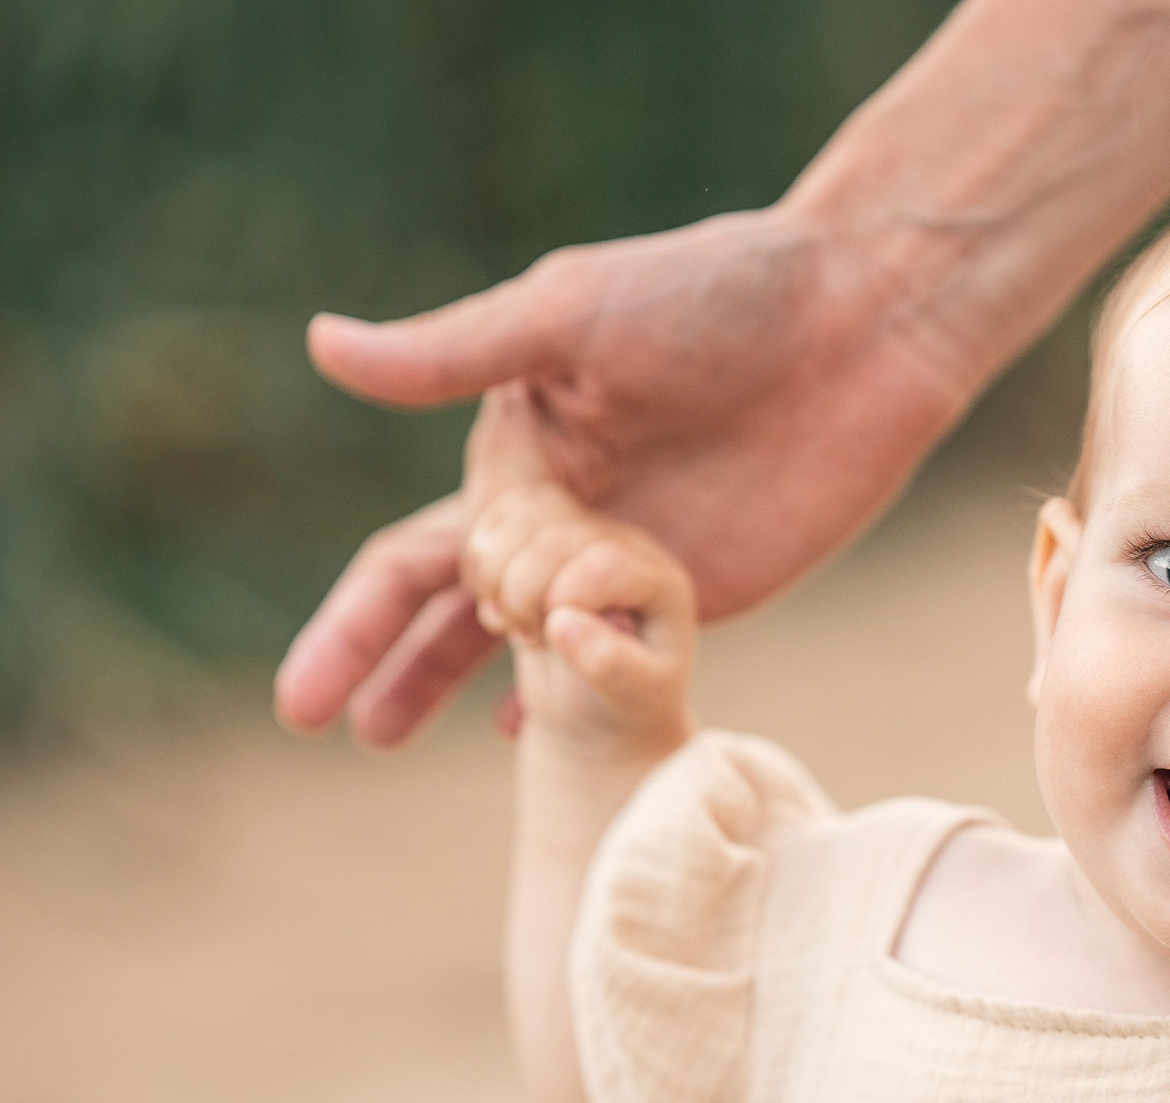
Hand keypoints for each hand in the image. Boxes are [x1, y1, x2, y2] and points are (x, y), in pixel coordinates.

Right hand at [272, 207, 971, 744]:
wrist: (860, 325)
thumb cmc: (717, 293)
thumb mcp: (573, 315)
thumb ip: (456, 353)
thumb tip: (322, 346)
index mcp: (518, 451)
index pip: (417, 552)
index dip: (363, 620)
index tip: (315, 697)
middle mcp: (561, 511)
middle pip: (447, 604)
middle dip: (379, 662)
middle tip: (309, 724)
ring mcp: (626, 560)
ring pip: (519, 644)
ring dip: (447, 688)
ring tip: (381, 741)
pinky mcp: (701, 591)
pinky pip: (615, 661)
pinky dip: (565, 702)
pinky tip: (524, 742)